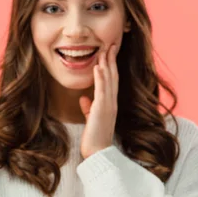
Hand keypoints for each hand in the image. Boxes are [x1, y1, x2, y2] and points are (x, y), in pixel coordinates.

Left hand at [79, 44, 118, 158]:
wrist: (97, 152)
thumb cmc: (94, 138)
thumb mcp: (91, 119)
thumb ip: (88, 108)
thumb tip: (84, 99)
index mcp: (110, 104)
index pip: (111, 80)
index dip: (111, 65)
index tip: (109, 52)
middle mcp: (112, 102)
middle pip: (113, 76)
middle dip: (112, 59)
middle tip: (112, 44)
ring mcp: (109, 105)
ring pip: (109, 80)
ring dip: (107, 64)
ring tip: (105, 49)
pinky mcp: (102, 110)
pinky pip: (102, 90)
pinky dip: (101, 78)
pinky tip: (99, 67)